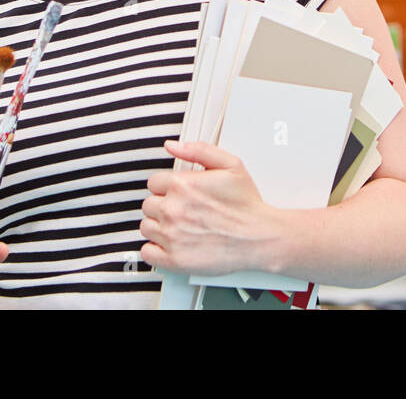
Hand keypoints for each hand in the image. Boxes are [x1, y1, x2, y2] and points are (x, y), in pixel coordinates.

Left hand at [140, 140, 285, 275]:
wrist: (259, 237)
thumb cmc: (246, 205)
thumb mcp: (230, 165)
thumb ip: (199, 150)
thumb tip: (173, 146)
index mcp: (182, 185)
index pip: (154, 182)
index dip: (167, 186)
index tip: (179, 193)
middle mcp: (173, 210)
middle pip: (149, 204)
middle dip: (164, 205)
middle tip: (183, 210)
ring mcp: (171, 235)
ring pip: (146, 227)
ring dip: (159, 226)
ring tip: (180, 227)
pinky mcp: (174, 259)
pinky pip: (147, 252)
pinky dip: (155, 249)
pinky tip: (172, 243)